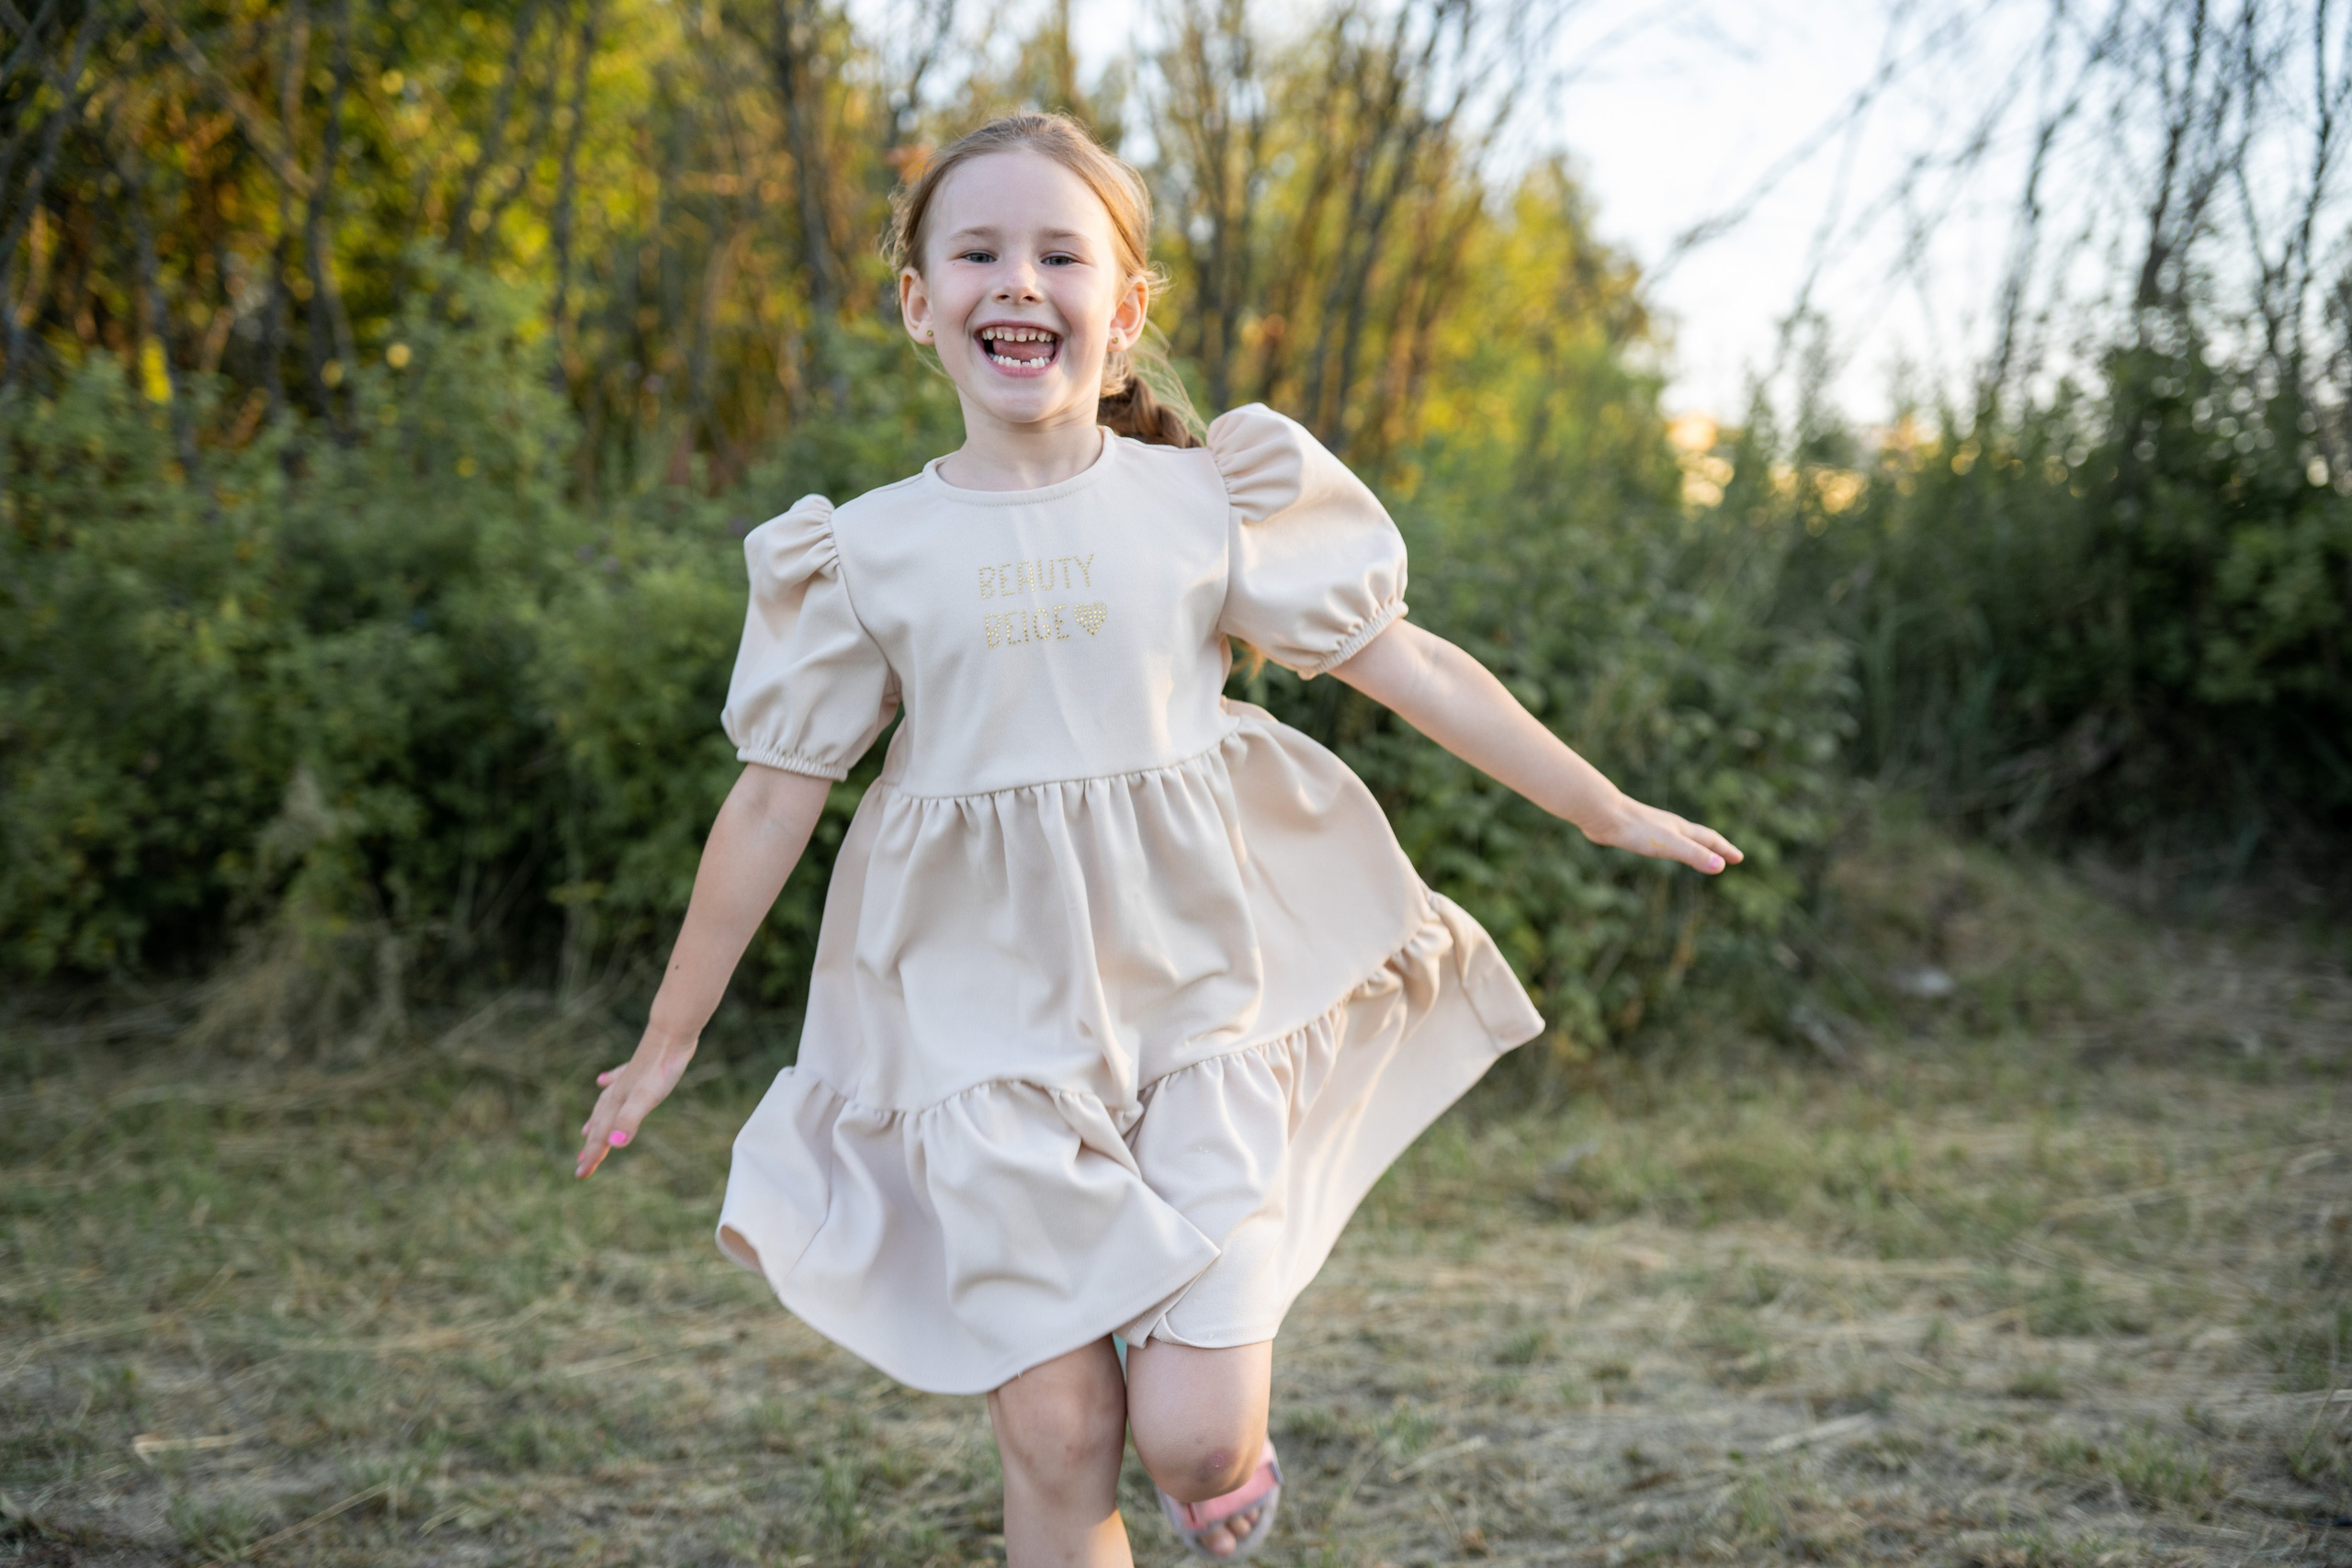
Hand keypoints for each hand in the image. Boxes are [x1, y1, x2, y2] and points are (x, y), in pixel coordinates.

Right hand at [576, 1034, 694, 1178]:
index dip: (592, 1156)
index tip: (580, 1175)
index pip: (602, 1136)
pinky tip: (604, 1079)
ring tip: (587, 1130)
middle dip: (592, 1144)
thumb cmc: (661, 1068)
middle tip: (582, 1162)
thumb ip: (630, 1120)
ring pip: (605, 1104)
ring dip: (597, 1120)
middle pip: (601, 1123)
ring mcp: (627, 1079)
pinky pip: (617, 1080)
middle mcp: (618, 1092)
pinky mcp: (639, 1068)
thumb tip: (614, 1145)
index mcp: (618, 1104)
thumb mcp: (647, 1098)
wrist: (672, 1032)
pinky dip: (608, 1083)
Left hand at [1581, 792, 1743, 874]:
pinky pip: (1658, 840)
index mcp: (1680, 829)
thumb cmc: (1637, 829)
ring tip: (1695, 853)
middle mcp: (1669, 826)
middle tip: (1725, 857)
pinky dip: (1668, 846)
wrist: (1603, 814)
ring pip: (1678, 837)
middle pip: (1697, 837)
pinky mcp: (1635, 832)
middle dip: (1714, 848)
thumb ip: (1694, 855)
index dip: (1725, 850)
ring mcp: (1653, 828)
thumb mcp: (1670, 845)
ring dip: (1691, 846)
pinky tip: (1657, 847)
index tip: (1739, 858)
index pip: (1710, 840)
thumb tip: (1721, 866)